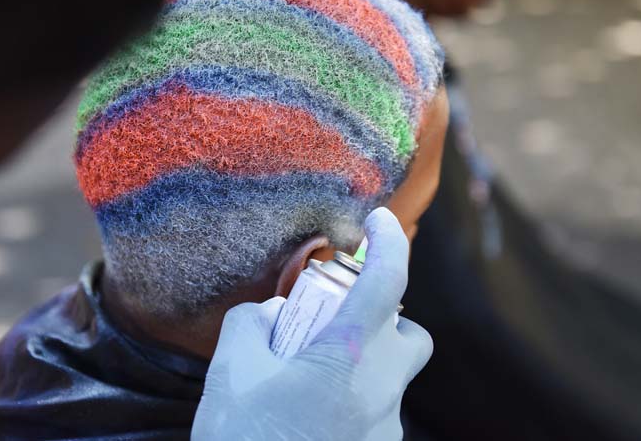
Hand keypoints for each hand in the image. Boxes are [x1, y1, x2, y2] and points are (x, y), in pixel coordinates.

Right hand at [191, 207, 432, 440]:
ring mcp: (385, 429)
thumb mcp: (230, 374)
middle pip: (410, 335)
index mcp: (349, 356)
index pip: (388, 278)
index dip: (389, 240)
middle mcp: (382, 389)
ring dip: (362, 366)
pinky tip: (310, 420)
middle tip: (338, 325)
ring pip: (391, 379)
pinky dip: (352, 403)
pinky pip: (374, 415)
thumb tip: (270, 316)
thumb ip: (250, 326)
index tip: (379, 221)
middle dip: (384, 319)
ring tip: (308, 383)